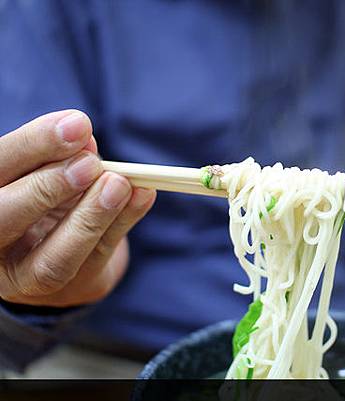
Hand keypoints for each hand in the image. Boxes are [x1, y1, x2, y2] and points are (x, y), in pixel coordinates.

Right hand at [0, 110, 155, 306]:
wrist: (55, 246)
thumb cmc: (42, 194)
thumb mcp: (44, 169)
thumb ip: (58, 156)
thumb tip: (84, 140)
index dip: (32, 145)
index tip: (77, 124)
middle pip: (2, 217)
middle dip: (47, 187)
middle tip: (89, 164)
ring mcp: (22, 277)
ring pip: (53, 258)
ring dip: (91, 217)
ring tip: (120, 184)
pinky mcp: (64, 289)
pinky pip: (94, 260)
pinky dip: (122, 224)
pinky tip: (142, 196)